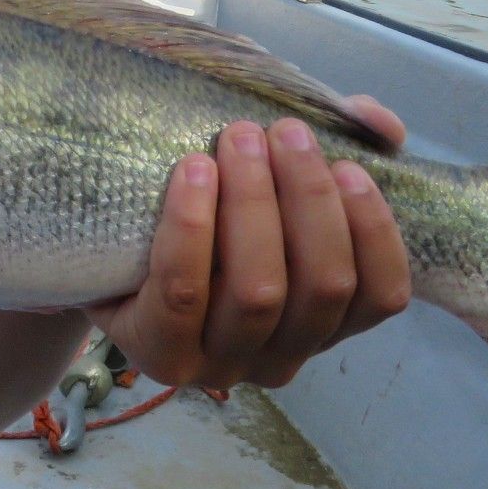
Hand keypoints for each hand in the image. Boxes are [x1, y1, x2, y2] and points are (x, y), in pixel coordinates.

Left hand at [84, 99, 410, 390]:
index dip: (374, 229)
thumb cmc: (207, 215)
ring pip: (258, 292)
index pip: (380, 296)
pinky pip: (184, 291)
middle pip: (322, 285)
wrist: (107, 254)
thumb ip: (331, 153)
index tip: (348, 165)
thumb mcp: (272, 185)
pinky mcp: (161, 354)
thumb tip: (378, 122)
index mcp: (325, 325)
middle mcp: (282, 359)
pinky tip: (193, 170)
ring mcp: (221, 365)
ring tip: (237, 137)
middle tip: (282, 130)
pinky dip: (193, 224)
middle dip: (308, 198)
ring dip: (254, 203)